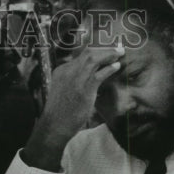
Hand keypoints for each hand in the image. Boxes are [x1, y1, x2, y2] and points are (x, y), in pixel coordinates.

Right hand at [21, 45, 123, 170]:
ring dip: (109, 54)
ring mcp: (76, 79)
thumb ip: (72, 81)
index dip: (96, 51)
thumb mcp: (62, 91)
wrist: (54, 125)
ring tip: (120, 53)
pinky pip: (100, 74)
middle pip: (88, 53)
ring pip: (94, 59)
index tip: (106, 50)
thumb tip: (88, 78)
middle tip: (118, 48)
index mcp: (61, 71)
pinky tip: (116, 67)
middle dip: (105, 48)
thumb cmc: (59, 112)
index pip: (80, 55)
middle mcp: (68, 71)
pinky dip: (109, 69)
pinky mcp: (84, 89)